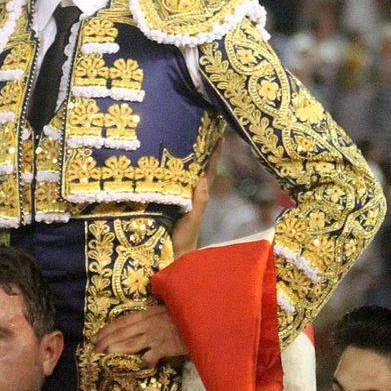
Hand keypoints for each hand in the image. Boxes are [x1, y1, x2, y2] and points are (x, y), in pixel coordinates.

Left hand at [92, 305, 186, 368]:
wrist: (204, 318)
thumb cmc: (187, 313)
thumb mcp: (169, 310)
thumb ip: (155, 316)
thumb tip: (142, 327)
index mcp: (149, 313)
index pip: (123, 321)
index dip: (108, 329)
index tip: (96, 337)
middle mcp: (149, 323)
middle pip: (122, 332)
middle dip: (106, 340)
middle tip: (94, 349)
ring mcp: (157, 335)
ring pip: (131, 343)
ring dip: (116, 349)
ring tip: (104, 355)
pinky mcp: (167, 346)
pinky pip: (152, 355)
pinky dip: (146, 360)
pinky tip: (144, 364)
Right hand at [170, 139, 221, 258]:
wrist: (172, 258)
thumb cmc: (183, 241)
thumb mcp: (191, 221)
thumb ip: (198, 202)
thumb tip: (204, 179)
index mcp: (199, 197)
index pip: (209, 173)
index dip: (214, 156)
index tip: (220, 138)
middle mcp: (192, 196)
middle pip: (200, 170)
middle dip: (203, 151)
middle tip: (204, 131)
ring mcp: (182, 200)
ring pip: (188, 175)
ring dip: (191, 159)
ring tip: (189, 140)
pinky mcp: (170, 204)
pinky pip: (176, 184)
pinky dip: (176, 172)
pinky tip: (170, 164)